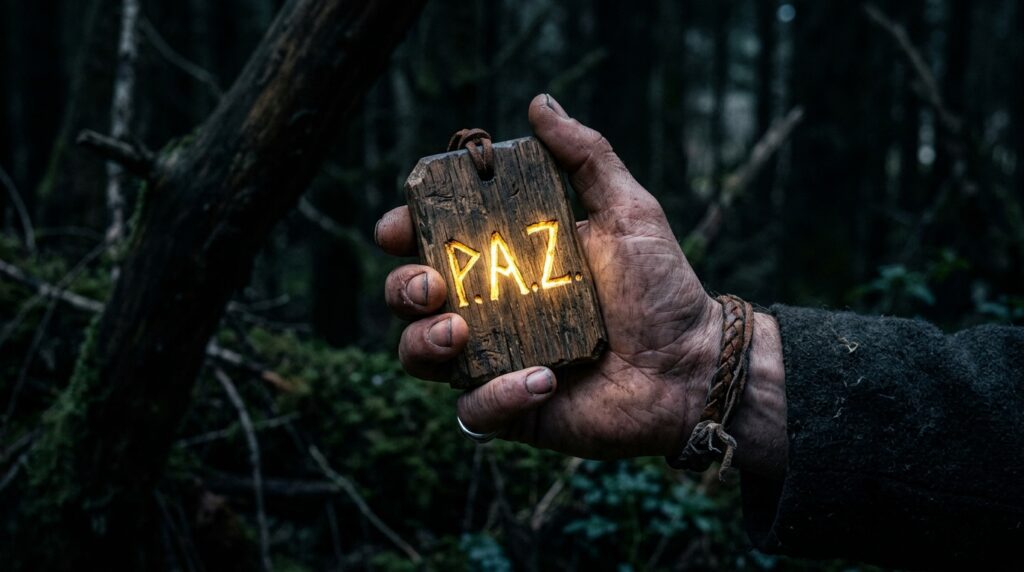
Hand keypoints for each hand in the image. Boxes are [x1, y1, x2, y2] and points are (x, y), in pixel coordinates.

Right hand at [377, 94, 785, 474]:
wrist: (692, 366)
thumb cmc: (661, 287)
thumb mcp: (628, 210)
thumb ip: (586, 157)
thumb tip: (539, 105)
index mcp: (505, 259)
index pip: (432, 241)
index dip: (402, 231)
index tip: (398, 226)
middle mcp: (490, 308)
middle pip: (408, 298)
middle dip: (402, 288)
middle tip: (432, 285)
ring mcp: (495, 359)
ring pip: (418, 355)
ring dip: (424, 342)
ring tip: (460, 332)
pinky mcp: (511, 407)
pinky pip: (473, 411)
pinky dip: (494, 396)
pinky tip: (541, 379)